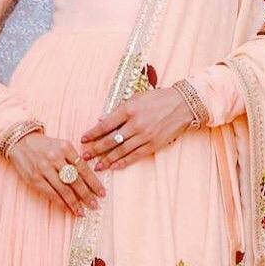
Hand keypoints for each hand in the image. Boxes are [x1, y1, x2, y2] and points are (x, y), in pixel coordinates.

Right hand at [8, 132, 105, 216]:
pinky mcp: (34, 178)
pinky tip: (68, 208)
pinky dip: (61, 202)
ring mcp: (44, 168)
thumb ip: (73, 159)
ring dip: (75, 203)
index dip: (94, 183)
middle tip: (95, 205)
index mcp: (65, 147)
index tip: (102, 193)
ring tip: (82, 211)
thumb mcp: (60, 145)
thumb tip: (89, 180)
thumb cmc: (44, 145)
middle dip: (87, 195)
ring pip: (64, 189)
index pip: (83, 168)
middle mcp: (55, 157)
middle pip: (75, 180)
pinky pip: (51, 193)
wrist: (20, 142)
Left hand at [79, 88, 193, 170]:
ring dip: (107, 159)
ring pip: (121, 151)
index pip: (105, 124)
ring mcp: (145, 136)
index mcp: (128, 109)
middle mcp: (135, 124)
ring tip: (97, 166)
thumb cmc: (156, 99)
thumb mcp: (135, 99)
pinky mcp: (153, 145)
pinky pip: (135, 156)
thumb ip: (119, 111)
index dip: (92, 133)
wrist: (182, 105)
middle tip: (84, 156)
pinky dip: (123, 162)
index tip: (83, 139)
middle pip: (111, 140)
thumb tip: (102, 121)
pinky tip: (114, 167)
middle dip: (96, 149)